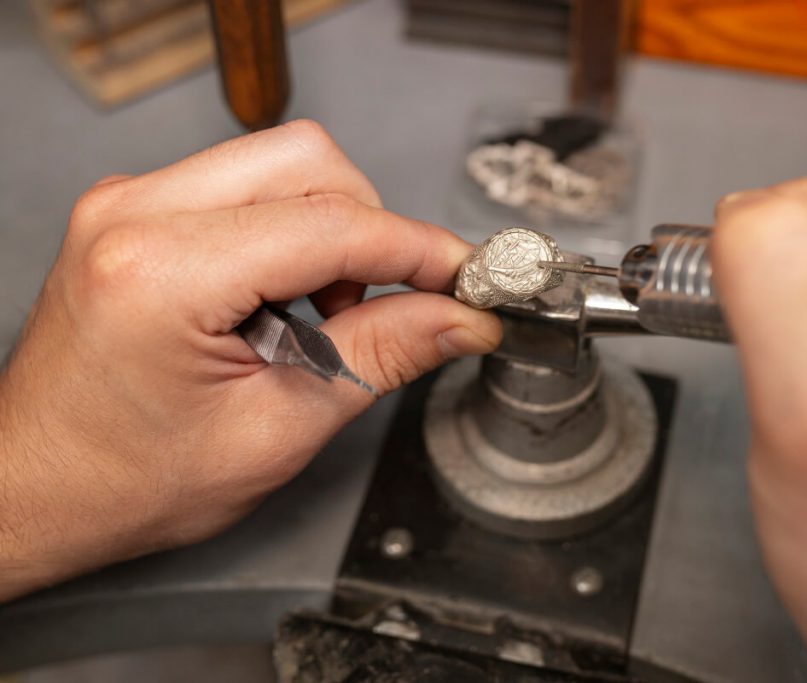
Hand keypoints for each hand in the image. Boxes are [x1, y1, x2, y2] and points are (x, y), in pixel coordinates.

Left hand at [0, 120, 500, 600]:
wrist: (36, 488)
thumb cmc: (125, 480)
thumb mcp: (277, 428)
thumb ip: (379, 357)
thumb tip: (456, 318)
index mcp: (161, 273)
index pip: (331, 227)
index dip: (419, 251)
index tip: (467, 278)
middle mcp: (134, 214)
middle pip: (309, 162)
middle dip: (372, 230)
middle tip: (394, 303)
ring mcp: (128, 203)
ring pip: (281, 163)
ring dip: (332, 231)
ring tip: (325, 316)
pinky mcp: (136, 210)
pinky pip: (244, 185)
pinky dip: (292, 233)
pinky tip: (286, 301)